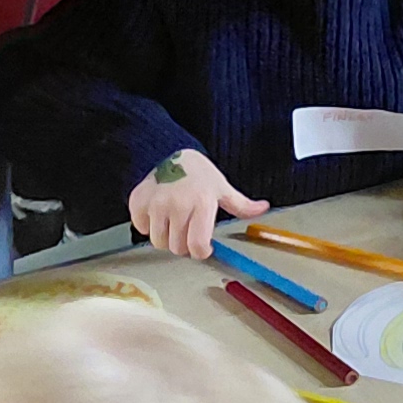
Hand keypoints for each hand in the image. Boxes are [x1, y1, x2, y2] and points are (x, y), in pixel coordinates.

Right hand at [129, 148, 265, 258]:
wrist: (170, 151)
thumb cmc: (199, 174)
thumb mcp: (221, 188)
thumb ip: (241, 205)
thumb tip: (263, 208)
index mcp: (202, 203)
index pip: (197, 245)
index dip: (200, 252)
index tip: (202, 247)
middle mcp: (178, 204)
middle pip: (177, 247)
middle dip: (184, 244)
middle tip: (187, 229)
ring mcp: (156, 204)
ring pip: (159, 242)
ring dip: (166, 237)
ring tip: (173, 221)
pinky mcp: (138, 202)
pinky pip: (141, 229)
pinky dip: (148, 226)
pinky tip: (157, 213)